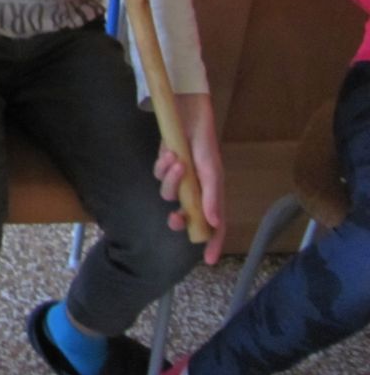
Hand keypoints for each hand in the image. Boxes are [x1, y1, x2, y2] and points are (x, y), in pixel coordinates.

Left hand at [153, 92, 225, 263]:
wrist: (186, 112)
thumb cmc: (203, 141)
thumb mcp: (211, 169)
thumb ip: (211, 196)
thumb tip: (213, 224)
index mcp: (213, 191)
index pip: (216, 224)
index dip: (213, 242)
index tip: (208, 262)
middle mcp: (197, 188)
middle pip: (187, 214)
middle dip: (179, 218)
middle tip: (174, 218)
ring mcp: (181, 177)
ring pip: (169, 193)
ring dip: (170, 181)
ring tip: (175, 160)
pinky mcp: (166, 164)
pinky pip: (159, 175)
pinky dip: (162, 167)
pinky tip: (168, 153)